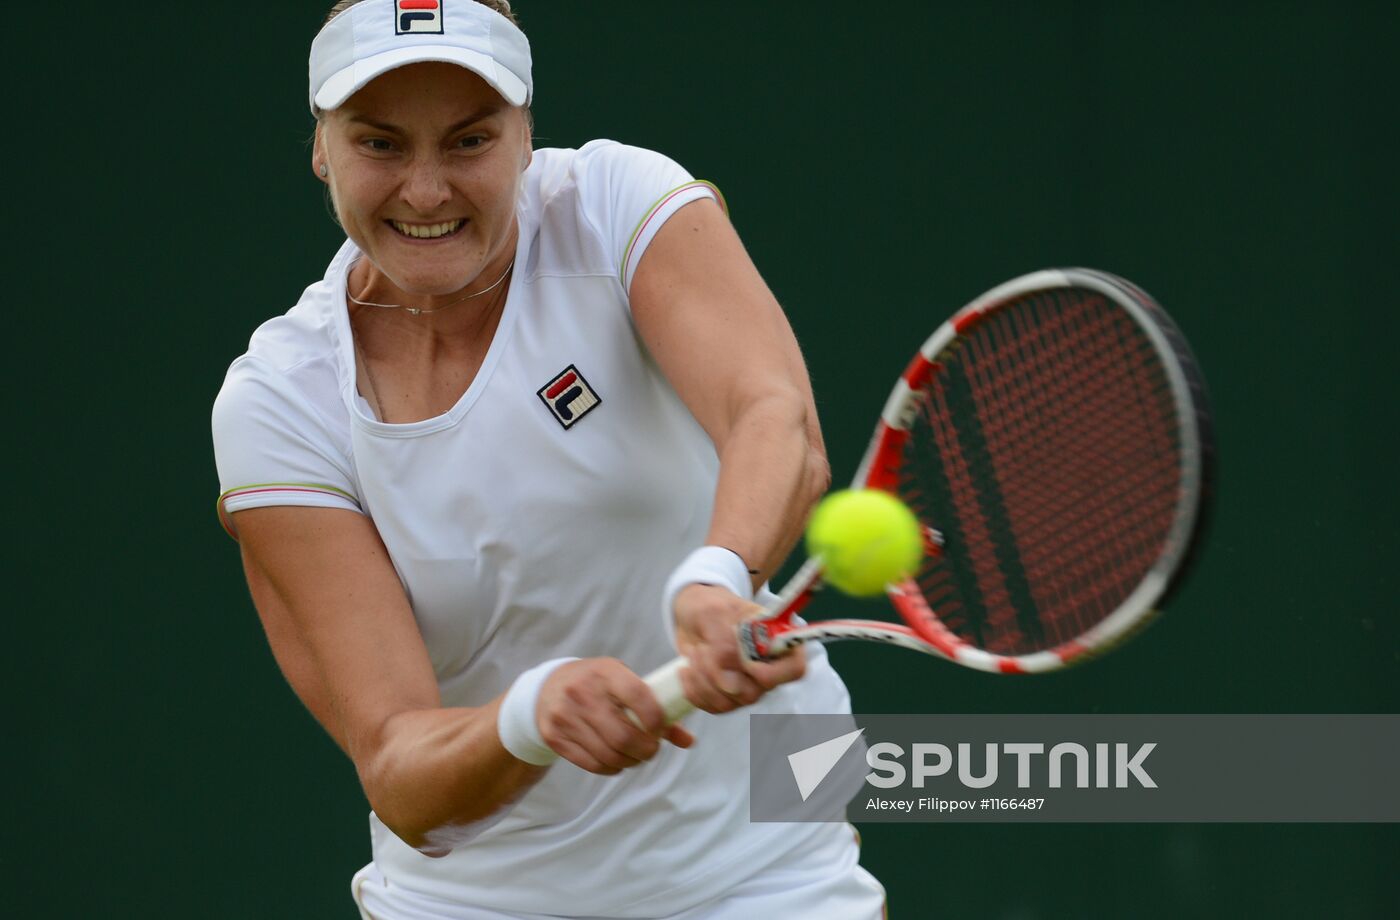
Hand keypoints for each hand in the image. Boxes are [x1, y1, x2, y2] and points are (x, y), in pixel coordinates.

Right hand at [536, 658, 693, 774]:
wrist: (546, 689)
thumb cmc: (596, 684)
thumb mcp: (622, 681)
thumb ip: (655, 707)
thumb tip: (688, 740)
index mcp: (605, 672)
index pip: (638, 696)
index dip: (655, 719)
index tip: (659, 729)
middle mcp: (583, 693)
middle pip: (624, 735)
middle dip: (646, 749)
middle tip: (651, 749)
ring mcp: (566, 717)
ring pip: (609, 754)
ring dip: (630, 761)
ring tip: (635, 756)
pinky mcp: (556, 738)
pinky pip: (592, 764)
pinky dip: (611, 767)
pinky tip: (616, 760)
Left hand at [672, 583, 806, 713]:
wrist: (693, 616)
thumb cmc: (711, 607)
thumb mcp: (715, 613)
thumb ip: (724, 642)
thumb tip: (726, 673)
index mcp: (779, 640)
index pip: (794, 669)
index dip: (771, 674)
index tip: (745, 663)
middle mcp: (769, 667)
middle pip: (754, 692)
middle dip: (718, 674)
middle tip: (701, 649)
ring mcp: (749, 684)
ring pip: (730, 702)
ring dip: (703, 681)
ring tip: (693, 655)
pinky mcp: (729, 695)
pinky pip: (715, 707)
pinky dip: (695, 692)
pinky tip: (686, 671)